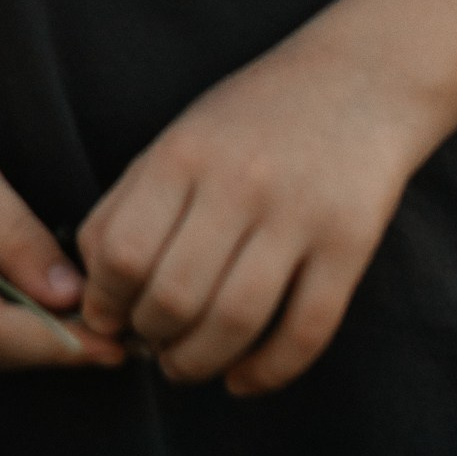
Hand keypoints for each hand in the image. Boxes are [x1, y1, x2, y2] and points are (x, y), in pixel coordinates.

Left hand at [75, 33, 422, 394]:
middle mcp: (240, 181)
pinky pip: (305, 332)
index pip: (124, 253)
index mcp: (186, 152)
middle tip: (154, 343)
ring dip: (200, 363)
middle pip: (174, 297)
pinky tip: (243, 379)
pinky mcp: (350, 244)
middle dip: (152, 338)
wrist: (362, 76)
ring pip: (235, 323)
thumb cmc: (254, 117)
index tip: (110, 318)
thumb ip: (129, 205)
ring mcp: (299, 213)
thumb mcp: (182, 138)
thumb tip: (94, 295)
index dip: (106, 303)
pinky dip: (267, 373)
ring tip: (188, 364)